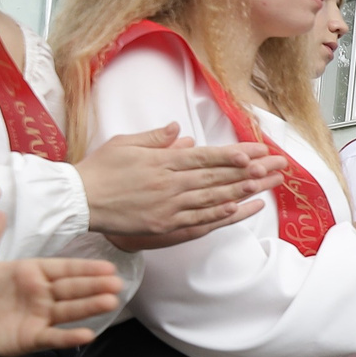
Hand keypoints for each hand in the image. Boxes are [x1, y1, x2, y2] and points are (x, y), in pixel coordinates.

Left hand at [0, 257, 123, 354]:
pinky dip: (69, 337)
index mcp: (30, 274)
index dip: (86, 268)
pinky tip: (87, 335)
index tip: (109, 266)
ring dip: (90, 307)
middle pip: (72, 289)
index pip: (63, 268)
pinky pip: (52, 337)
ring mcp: (37, 317)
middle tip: (118, 284)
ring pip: (68, 310)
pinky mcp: (30, 339)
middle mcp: (39, 295)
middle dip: (95, 285)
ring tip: (110, 302)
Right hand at [80, 123, 282, 243]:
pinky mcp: (165, 224)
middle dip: (251, 170)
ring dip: (243, 190)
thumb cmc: (99, 169)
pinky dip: (221, 213)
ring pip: (214, 197)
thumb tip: (180, 132)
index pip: (208, 156)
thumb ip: (156, 138)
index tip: (258, 151)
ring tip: (267, 184)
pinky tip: (240, 207)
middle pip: (218, 176)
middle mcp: (171, 182)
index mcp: (163, 161)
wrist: (78, 200)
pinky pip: (200, 219)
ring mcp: (170, 205)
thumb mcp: (126, 144)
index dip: (236, 154)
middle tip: (276, 166)